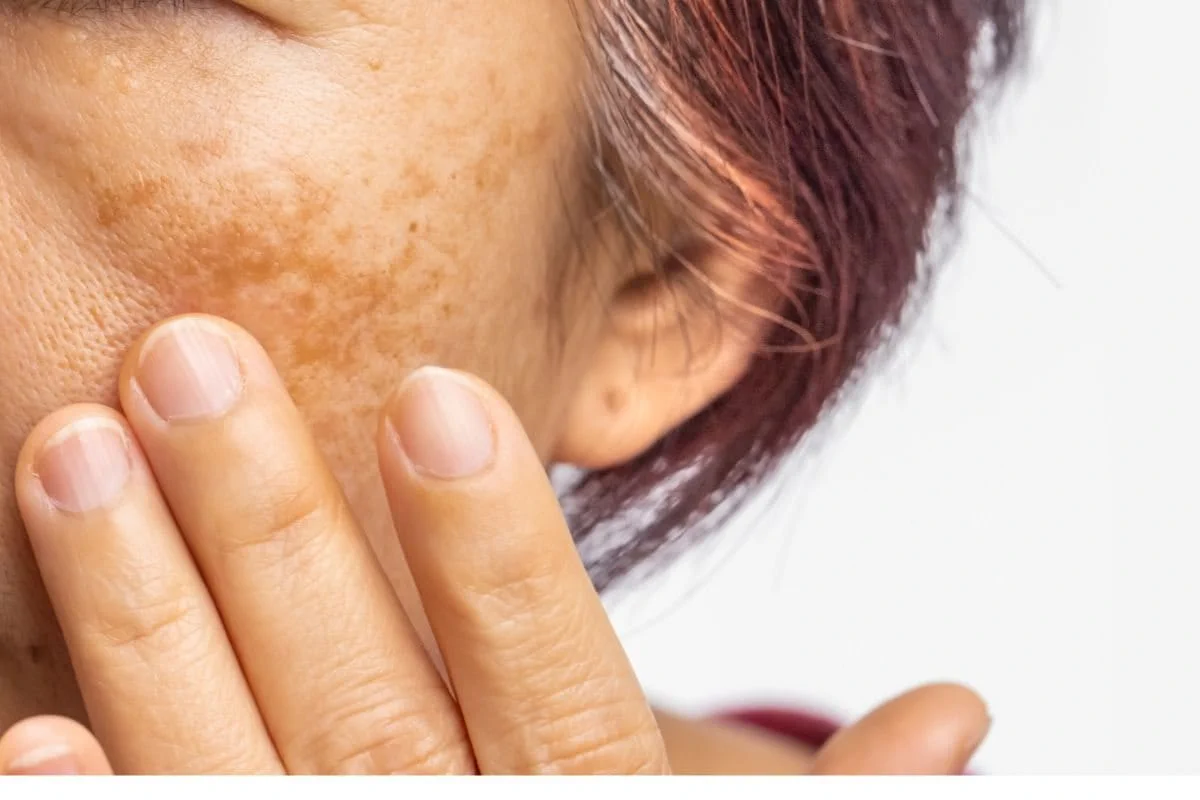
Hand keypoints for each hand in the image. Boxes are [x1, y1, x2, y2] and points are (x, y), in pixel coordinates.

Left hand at [0, 315, 990, 774]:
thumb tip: (964, 715)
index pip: (562, 697)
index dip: (503, 560)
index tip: (439, 397)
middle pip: (373, 719)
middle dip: (277, 537)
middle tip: (187, 363)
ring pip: (244, 784)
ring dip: (148, 626)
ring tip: (75, 454)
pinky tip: (29, 743)